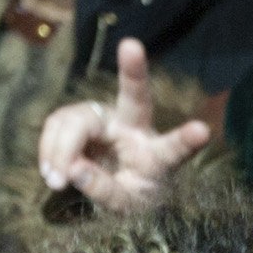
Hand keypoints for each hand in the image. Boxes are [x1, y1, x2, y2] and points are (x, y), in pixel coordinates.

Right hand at [36, 40, 209, 212]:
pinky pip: (56, 125)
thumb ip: (103, 191)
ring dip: (58, 149)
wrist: (116, 185)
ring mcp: (106, 117)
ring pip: (77, 120)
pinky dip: (48, 150)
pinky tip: (51, 172)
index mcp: (155, 155)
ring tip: (55, 181)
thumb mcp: (124, 206)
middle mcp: (135, 127)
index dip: (185, 141)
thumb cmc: (132, 195)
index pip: (173, 149)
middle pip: (135, 98)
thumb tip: (73, 169)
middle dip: (134, 71)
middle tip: (132, 46)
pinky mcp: (80, 117)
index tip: (203, 132)